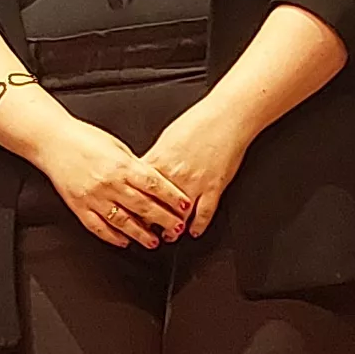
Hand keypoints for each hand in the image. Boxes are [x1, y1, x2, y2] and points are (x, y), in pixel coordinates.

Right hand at [29, 111, 195, 248]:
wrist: (53, 141)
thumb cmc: (85, 139)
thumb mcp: (117, 146)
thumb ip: (135, 165)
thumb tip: (155, 182)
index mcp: (122, 165)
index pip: (154, 185)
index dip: (172, 197)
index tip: (185, 206)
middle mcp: (110, 183)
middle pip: (144, 206)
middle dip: (164, 220)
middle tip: (177, 229)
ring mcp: (94, 198)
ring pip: (123, 222)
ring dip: (141, 234)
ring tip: (154, 241)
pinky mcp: (79, 207)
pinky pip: (99, 227)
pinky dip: (113, 237)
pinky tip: (124, 241)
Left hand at [129, 102, 255, 243]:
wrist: (226, 117)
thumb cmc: (198, 122)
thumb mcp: (166, 138)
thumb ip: (154, 158)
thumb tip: (142, 169)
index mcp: (159, 161)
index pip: (138, 191)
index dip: (132, 206)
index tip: (128, 216)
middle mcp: (175, 176)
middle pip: (156, 207)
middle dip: (149, 223)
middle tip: (145, 234)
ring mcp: (195, 184)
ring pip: (179, 216)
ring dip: (172, 230)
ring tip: (168, 237)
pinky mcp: (214, 187)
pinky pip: (204, 213)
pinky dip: (199, 226)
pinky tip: (194, 231)